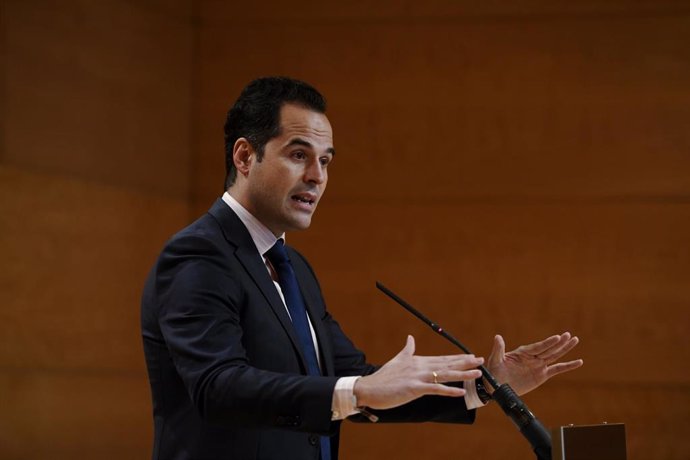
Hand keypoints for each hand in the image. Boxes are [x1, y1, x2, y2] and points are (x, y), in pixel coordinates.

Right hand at [353, 335, 483, 409]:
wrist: (369, 388)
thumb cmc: (383, 377)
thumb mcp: (397, 360)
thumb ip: (407, 349)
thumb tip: (410, 337)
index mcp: (418, 361)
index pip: (442, 358)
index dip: (458, 357)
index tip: (471, 356)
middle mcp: (420, 367)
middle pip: (447, 363)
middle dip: (465, 362)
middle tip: (481, 360)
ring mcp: (418, 377)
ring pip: (445, 375)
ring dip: (462, 374)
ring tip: (477, 373)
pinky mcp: (414, 389)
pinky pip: (435, 389)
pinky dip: (449, 390)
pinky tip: (460, 391)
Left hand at [486, 332, 582, 395]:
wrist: (496, 385)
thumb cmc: (494, 371)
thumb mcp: (495, 360)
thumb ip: (498, 349)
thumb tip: (497, 337)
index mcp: (523, 352)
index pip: (538, 347)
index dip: (548, 343)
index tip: (558, 337)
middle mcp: (533, 357)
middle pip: (549, 349)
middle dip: (560, 343)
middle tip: (570, 335)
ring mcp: (538, 365)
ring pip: (555, 356)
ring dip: (565, 349)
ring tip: (575, 340)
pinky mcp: (542, 375)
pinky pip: (557, 369)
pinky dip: (568, 366)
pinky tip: (578, 362)